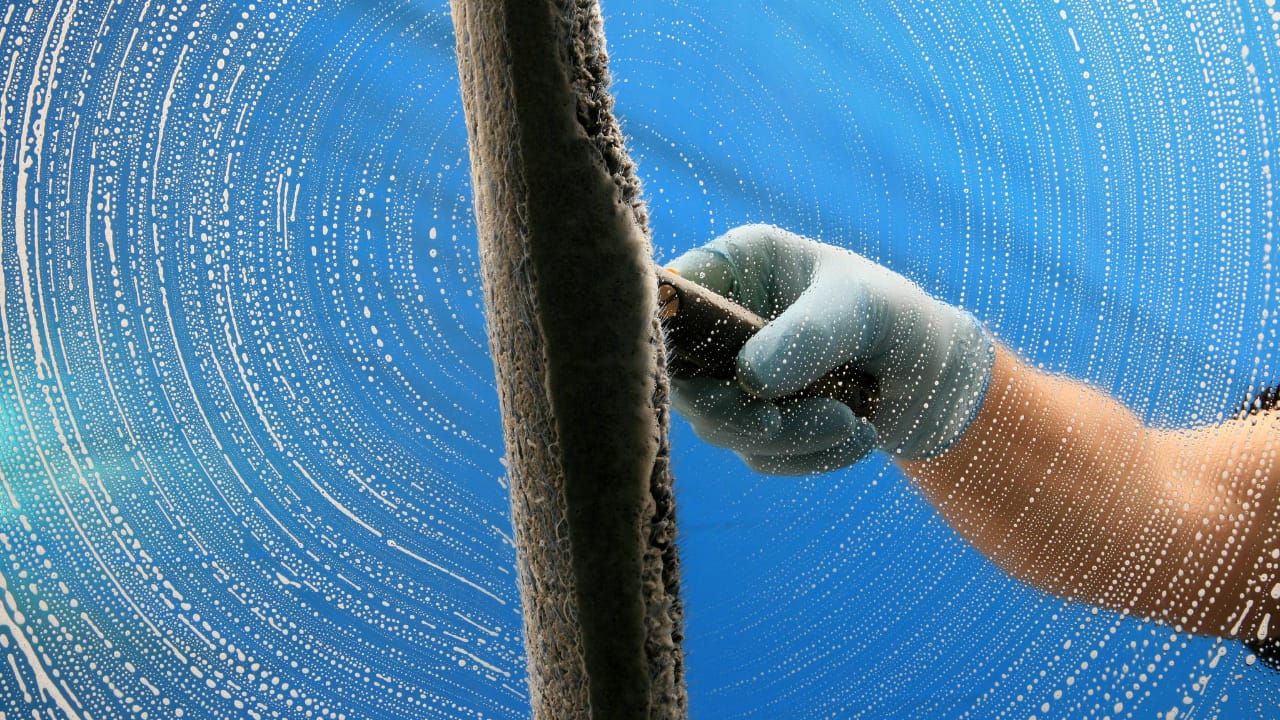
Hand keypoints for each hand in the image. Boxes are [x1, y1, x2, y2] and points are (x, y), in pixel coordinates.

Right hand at [667, 224, 992, 473]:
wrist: (943, 378)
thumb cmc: (901, 318)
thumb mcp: (861, 312)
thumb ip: (807, 337)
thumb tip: (748, 379)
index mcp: (737, 267)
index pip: (669, 299)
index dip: (669, 340)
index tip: (709, 376)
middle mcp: (724, 318)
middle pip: (683, 377)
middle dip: (735, 413)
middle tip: (780, 423)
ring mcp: (735, 373)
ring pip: (720, 426)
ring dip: (787, 438)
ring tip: (853, 423)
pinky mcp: (755, 419)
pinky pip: (758, 454)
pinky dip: (809, 456)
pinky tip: (858, 436)